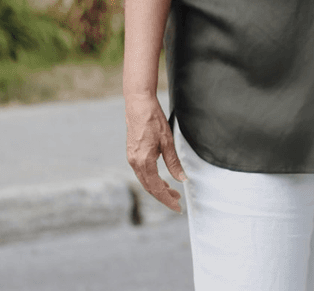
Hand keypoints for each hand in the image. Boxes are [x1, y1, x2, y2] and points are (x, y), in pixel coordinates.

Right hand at [125, 94, 186, 211]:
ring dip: (158, 188)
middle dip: (163, 196)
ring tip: (171, 191)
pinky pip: (142, 172)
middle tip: (177, 200)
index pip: (156, 188)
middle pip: (149, 187)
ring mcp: (132, 158)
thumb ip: (174, 163)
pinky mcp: (132, 153)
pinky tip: (161, 178)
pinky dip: (152, 179)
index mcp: (144, 162)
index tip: (177, 207)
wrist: (138, 105)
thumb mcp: (167, 142)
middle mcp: (135, 162)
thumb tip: (182, 179)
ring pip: (145, 180)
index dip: (167, 199)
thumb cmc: (154, 120)